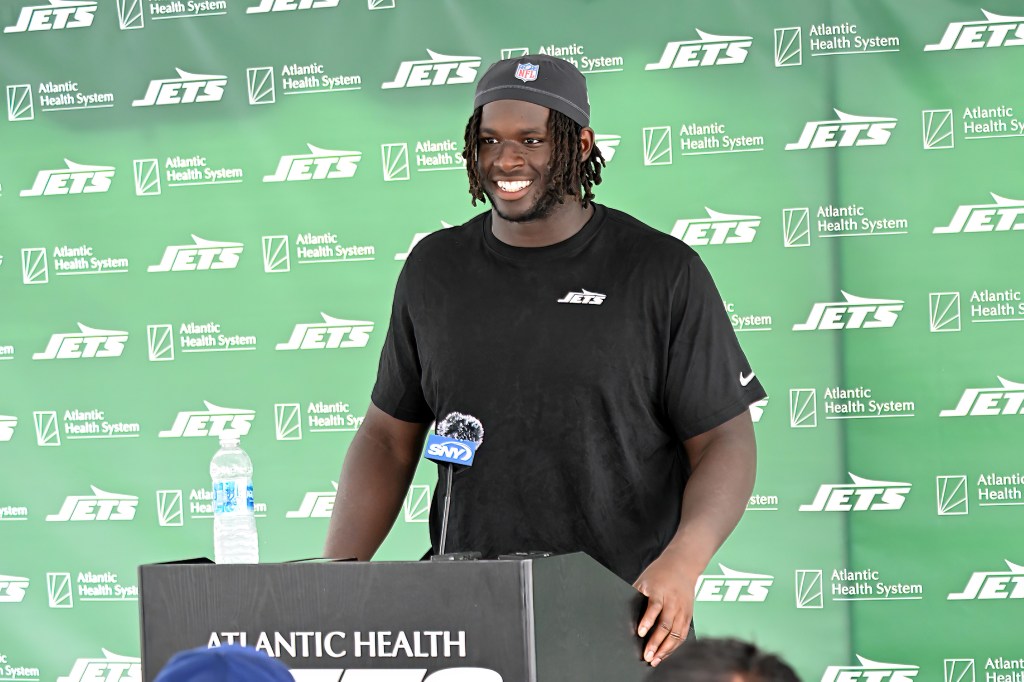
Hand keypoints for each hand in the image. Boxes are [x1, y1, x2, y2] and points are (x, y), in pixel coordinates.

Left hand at [633, 549, 696, 666]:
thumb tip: (622, 612)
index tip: (640, 632)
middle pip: (666, 624)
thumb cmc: (659, 573)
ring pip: (676, 633)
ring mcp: (683, 609)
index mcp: (660, 590)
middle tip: (647, 655)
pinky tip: (665, 654)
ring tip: (654, 659)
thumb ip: (636, 595)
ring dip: (665, 648)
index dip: (647, 621)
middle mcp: (673, 601)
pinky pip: (682, 634)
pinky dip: (674, 646)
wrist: (682, 565)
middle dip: (656, 642)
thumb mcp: (644, 580)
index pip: (654, 607)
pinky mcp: (688, 615)